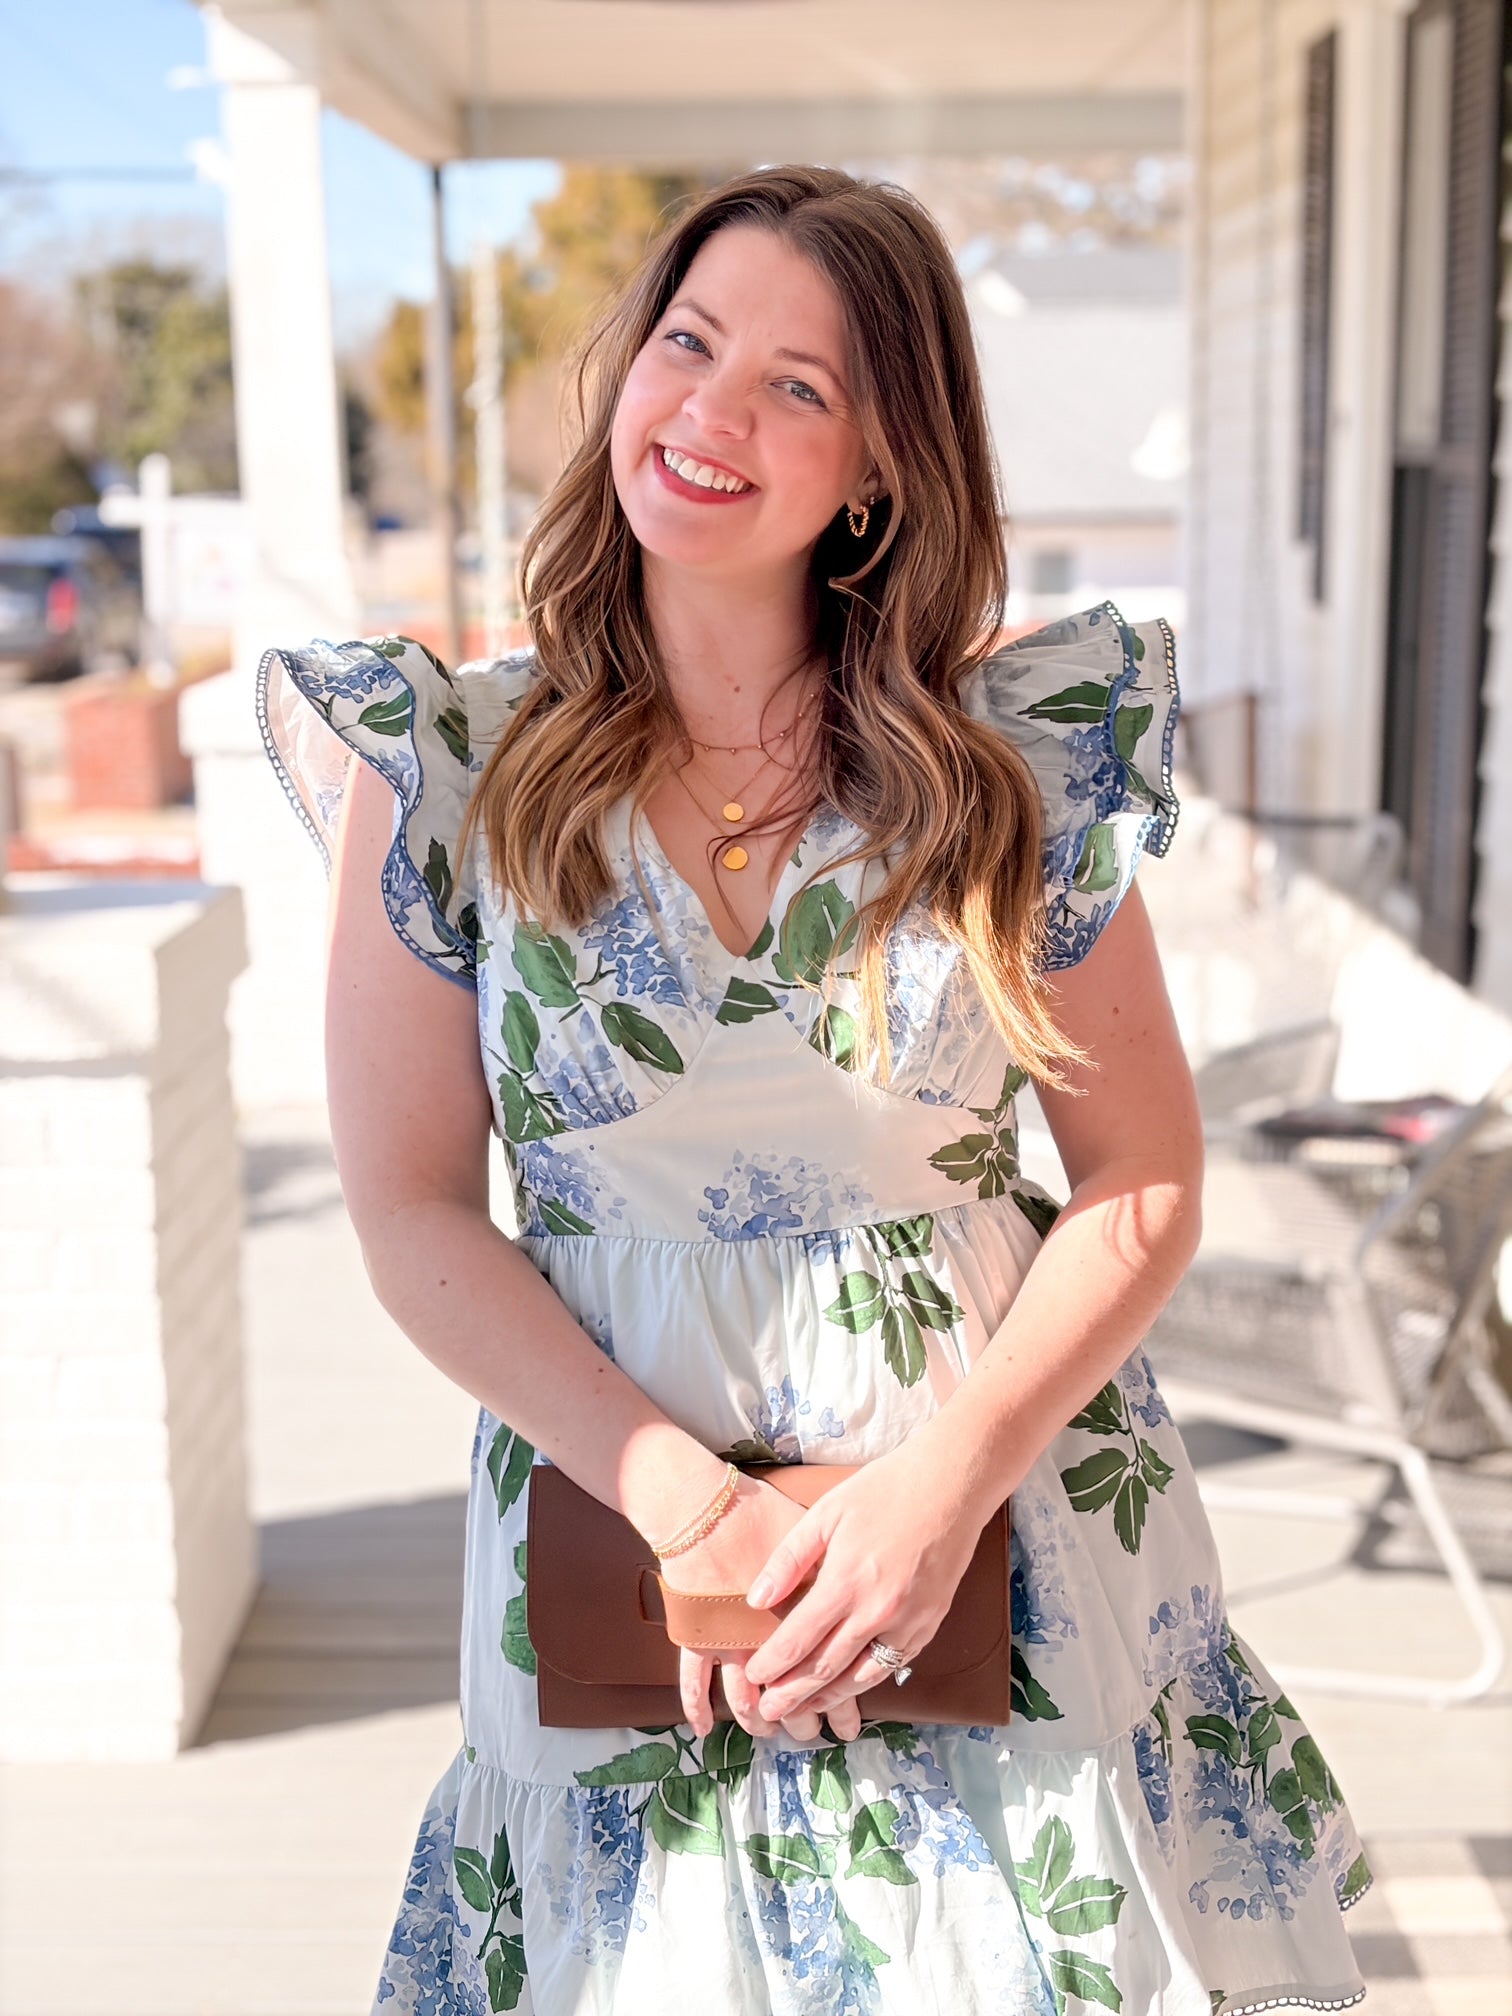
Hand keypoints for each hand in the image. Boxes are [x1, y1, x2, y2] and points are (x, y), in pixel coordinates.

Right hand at [655, 1472, 860, 1742]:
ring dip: (755, 1720)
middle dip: (802, 1720)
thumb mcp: (816, 1534)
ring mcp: (729, 1641)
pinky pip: (692, 1681)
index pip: (826, 1673)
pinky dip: (695, 1707)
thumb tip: (860, 1587)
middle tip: (810, 1733)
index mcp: (804, 1616)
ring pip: (743, 1698)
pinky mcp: (697, 1636)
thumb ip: (834, 1570)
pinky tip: (702, 1729)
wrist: (706, 1507)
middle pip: (789, 1694)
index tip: (844, 1721)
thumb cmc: (763, 1514)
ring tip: (766, 1730)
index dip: (836, 1703)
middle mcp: (768, 1639)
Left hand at [740, 1444, 984, 1724]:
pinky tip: (849, 1687)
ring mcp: (907, 1624)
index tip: (752, 1677)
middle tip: (769, 1714)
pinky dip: (865, 1682)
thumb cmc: (884, 1492)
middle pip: (826, 1668)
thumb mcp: (826, 1513)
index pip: (799, 1639)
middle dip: (793, 1694)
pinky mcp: (929, 1626)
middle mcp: (877, 1612)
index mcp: (845, 1582)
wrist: (951, 1487)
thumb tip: (756, 1600)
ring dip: (828, 1699)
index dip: (772, 1664)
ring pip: (860, 1677)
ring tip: (803, 1713)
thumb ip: (789, 1559)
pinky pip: (891, 1666)